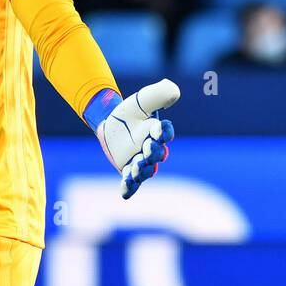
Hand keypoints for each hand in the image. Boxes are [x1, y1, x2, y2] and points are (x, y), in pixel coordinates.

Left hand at [94, 78, 179, 198]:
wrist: (111, 121)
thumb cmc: (131, 110)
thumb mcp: (143, 98)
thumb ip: (159, 93)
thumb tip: (174, 92)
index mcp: (158, 131)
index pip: (165, 132)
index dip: (164, 131)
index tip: (159, 128)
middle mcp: (152, 148)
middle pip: (157, 154)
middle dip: (153, 152)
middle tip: (147, 148)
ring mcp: (140, 160)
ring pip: (145, 169)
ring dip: (141, 170)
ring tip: (136, 169)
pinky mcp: (127, 169)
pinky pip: (130, 181)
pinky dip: (129, 187)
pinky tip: (125, 193)